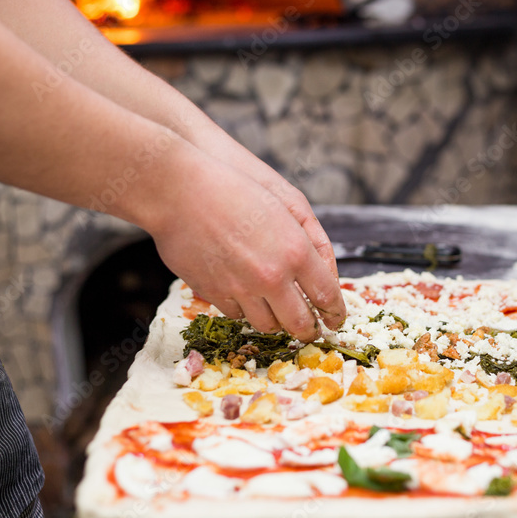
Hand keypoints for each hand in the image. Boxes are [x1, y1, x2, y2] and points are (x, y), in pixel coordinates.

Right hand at [147, 153, 345, 341]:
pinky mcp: (213, 292)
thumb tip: (328, 273)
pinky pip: (237, 314)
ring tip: (280, 315)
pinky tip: (249, 299)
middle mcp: (271, 276)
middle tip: (311, 330)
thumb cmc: (236, 187)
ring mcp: (240, 287)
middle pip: (299, 322)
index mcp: (296, 252)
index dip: (335, 313)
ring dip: (277, 322)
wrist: (179, 189)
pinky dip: (246, 310)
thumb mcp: (289, 202)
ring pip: (267, 324)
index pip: (327, 296)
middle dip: (309, 330)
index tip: (336, 319)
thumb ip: (315, 239)